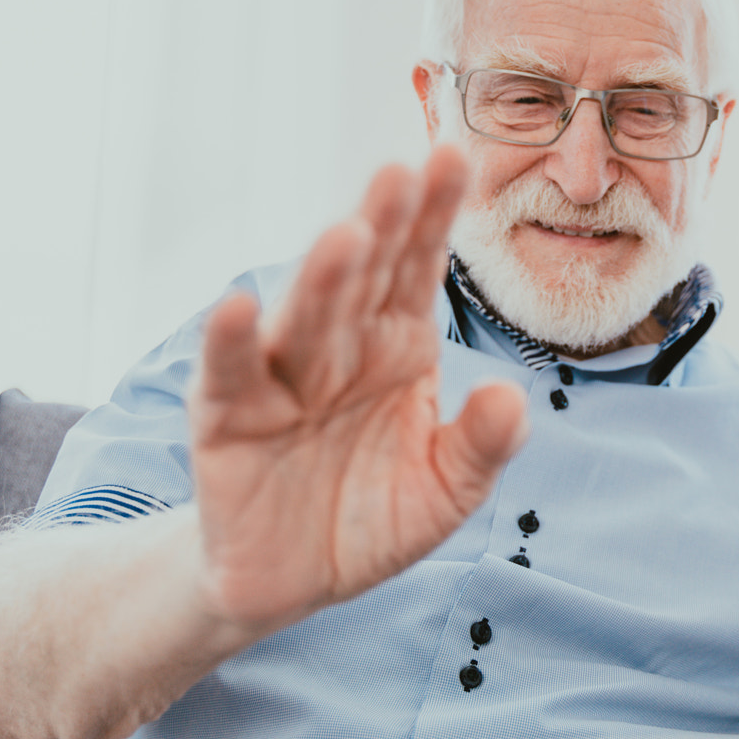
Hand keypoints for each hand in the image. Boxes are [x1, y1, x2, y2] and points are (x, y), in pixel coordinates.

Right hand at [188, 142, 529, 628]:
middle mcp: (340, 347)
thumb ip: (482, 445)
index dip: (435, 215)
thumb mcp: (447, 491)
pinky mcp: (226, 420)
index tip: (455, 157)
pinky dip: (234, 344)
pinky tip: (239, 308)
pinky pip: (232, 377)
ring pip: (306, 318)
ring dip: (322, 277)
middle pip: (364, 277)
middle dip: (383, 224)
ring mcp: (281, 378)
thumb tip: (511, 394)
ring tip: (345, 234)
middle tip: (401, 169)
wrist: (291, 581)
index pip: (418, 267)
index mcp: (398, 345)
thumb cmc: (373, 518)